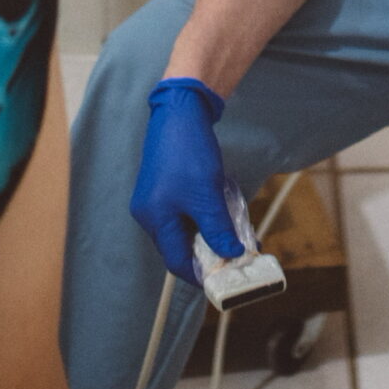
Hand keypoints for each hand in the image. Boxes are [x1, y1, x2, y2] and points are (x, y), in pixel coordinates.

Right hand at [129, 77, 245, 284]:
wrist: (180, 110)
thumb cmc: (188, 151)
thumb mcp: (207, 194)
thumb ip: (217, 229)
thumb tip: (230, 255)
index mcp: (155, 219)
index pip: (177, 261)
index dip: (203, 273)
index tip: (227, 277)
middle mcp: (150, 213)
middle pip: (181, 246)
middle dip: (211, 251)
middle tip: (238, 252)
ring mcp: (155, 199)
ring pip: (186, 228)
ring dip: (211, 232)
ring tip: (237, 231)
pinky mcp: (164, 187)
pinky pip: (185, 211)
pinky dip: (205, 215)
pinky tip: (223, 209)